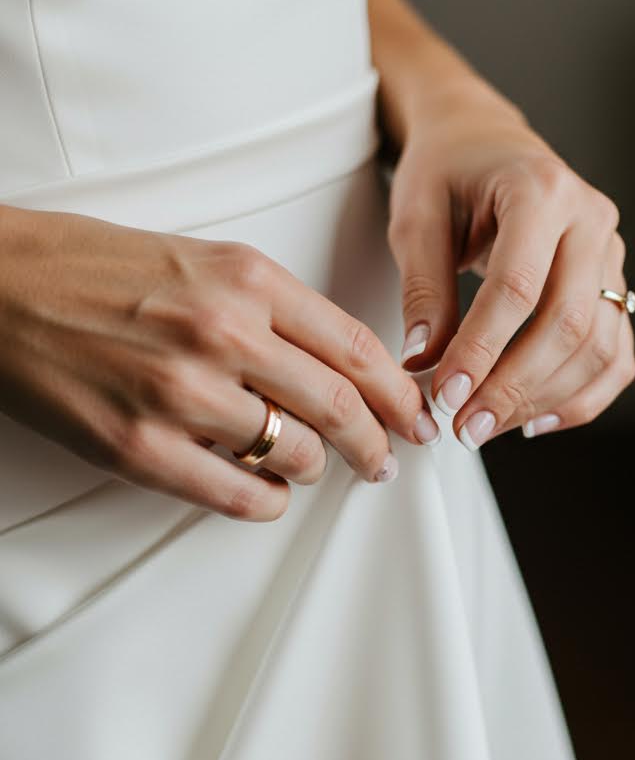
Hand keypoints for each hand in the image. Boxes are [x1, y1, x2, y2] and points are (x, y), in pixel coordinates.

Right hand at [0, 206, 440, 519]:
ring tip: (310, 467)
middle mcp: (224, 332)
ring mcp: (181, 393)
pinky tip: (268, 491)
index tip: (415, 414)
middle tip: (386, 461)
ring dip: (316, 470)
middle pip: (341, 406)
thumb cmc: (94, 267)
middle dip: (379, 443)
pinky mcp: (139, 446)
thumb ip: (272, 306)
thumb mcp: (201, 258)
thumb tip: (336, 362)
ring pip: (296, 453)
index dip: (399, 392)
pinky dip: (269, 501)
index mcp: (247, 278)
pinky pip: (238, 494)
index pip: (356, 347)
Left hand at [386, 85, 634, 447]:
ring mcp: (612, 254)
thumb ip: (423, 290)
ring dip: (543, 399)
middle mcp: (590, 220)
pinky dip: (580, 397)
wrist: (483, 141)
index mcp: (540, 189)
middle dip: (514, 386)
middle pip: (568, 322)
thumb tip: (424, 362)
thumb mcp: (416, 218)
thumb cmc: (446, 172)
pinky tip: (533, 421)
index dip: (482, 348)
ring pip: (598, 347)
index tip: (447, 393)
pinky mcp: (615, 285)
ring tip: (486, 427)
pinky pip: (614, 355)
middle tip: (465, 427)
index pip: (518, 286)